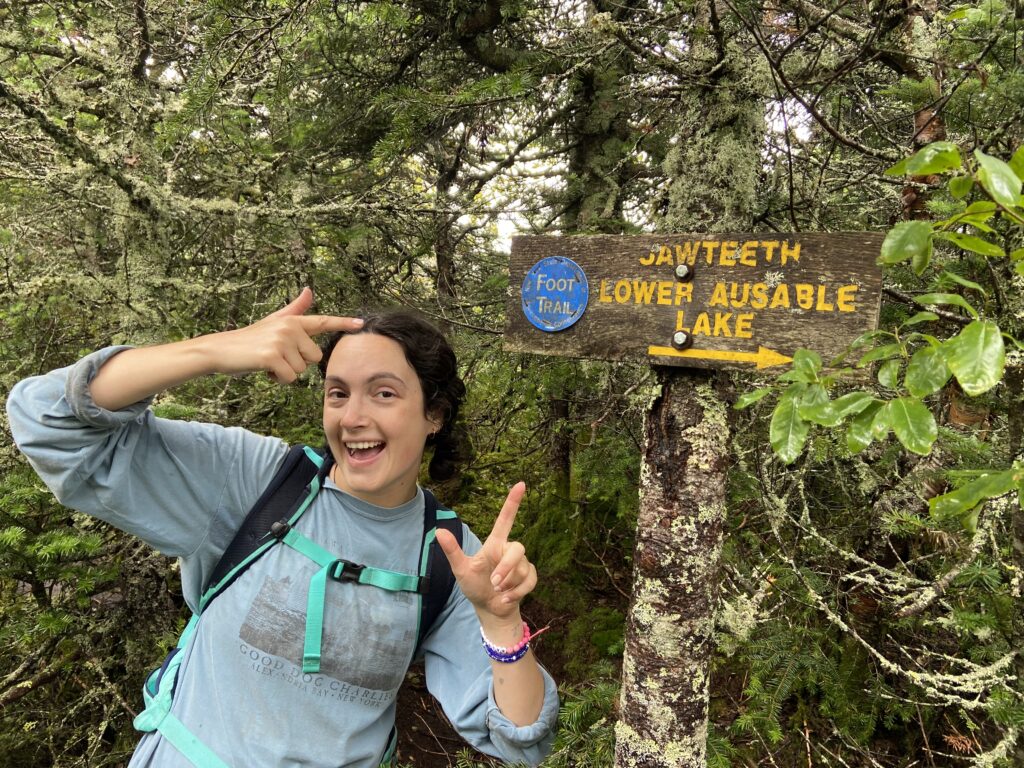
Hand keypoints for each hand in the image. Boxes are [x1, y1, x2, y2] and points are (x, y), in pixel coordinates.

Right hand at [210, 287, 362, 382]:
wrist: (219, 350)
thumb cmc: (249, 340)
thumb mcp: (273, 322)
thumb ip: (294, 310)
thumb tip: (309, 290)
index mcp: (292, 320)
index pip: (322, 321)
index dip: (343, 323)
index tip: (361, 323)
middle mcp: (290, 327)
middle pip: (314, 357)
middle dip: (298, 363)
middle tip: (276, 357)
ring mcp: (281, 340)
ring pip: (302, 370)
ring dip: (286, 372)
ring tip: (268, 362)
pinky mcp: (272, 355)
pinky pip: (290, 377)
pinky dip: (278, 379)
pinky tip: (264, 370)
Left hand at [435, 482, 536, 619]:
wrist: (488, 608)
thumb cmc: (473, 586)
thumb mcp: (461, 570)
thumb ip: (452, 551)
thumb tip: (438, 531)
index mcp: (494, 544)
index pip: (505, 520)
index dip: (513, 502)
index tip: (521, 484)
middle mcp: (509, 550)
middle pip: (518, 549)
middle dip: (507, 568)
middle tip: (494, 584)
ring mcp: (521, 563)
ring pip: (522, 568)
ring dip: (509, 584)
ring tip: (498, 592)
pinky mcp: (529, 576)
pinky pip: (530, 580)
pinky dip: (517, 593)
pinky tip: (506, 598)